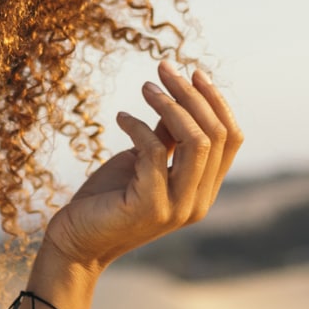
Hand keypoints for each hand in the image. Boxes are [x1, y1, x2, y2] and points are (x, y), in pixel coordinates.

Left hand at [42, 60, 244, 271]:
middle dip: (191, 94)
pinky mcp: (150, 206)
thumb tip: (182, 95)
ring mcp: (178, 207)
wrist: (77, 240)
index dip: (216, 101)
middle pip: (216, 135)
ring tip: (146, 87)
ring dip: (170, 105)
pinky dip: (137, 127)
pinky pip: (154, 152)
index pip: (231, 138)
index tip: (193, 72)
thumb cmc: (110, 198)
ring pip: (196, 141)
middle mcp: (199, 202)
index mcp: (205, 190)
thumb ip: (168, 137)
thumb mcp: (145, 161)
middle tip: (164, 68)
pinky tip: (120, 118)